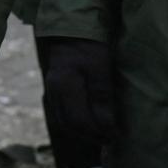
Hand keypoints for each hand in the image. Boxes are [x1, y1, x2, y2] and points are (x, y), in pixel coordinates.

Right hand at [42, 37, 115, 151]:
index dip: (99, 132)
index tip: (116, 136)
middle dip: (91, 136)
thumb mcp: (100, 67)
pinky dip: (75, 123)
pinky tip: (89, 122)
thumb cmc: (89, 44)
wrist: (71, 27)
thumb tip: (107, 126)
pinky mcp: (54, 89)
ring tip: (102, 134)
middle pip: (70, 126)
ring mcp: (51, 90)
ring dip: (82, 132)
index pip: (80, 121)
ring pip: (64, 122)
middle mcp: (54, 92)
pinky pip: (62, 114)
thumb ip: (102, 97)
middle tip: (111, 139)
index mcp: (64, 87)